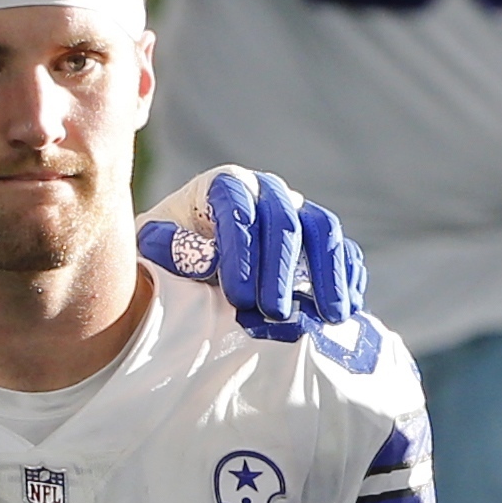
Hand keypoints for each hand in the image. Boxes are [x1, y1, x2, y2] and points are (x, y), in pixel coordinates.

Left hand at [137, 166, 370, 337]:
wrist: (189, 260)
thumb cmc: (167, 253)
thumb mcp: (154, 248)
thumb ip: (170, 249)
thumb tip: (208, 258)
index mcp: (222, 186)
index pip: (236, 204)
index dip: (241, 249)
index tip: (238, 296)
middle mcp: (265, 191)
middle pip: (283, 219)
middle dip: (280, 270)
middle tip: (274, 313)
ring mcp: (298, 211)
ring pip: (323, 229)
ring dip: (328, 274)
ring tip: (328, 316)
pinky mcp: (319, 238)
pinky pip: (343, 249)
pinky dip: (348, 277)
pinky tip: (346, 310)